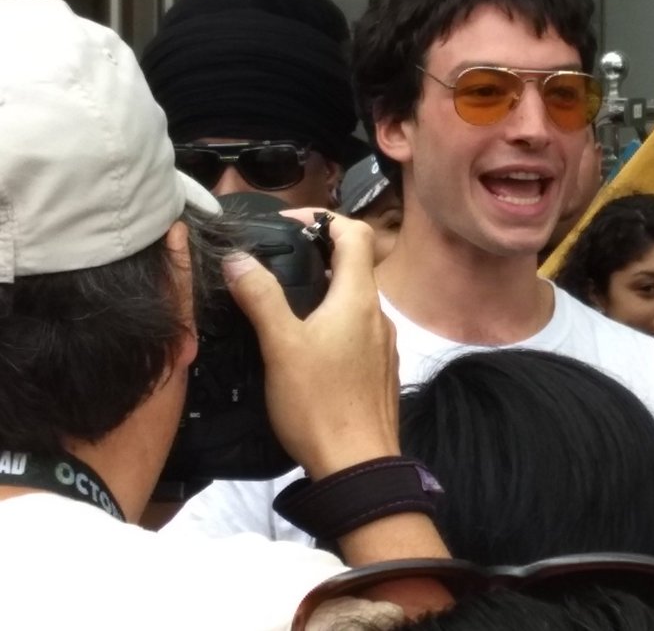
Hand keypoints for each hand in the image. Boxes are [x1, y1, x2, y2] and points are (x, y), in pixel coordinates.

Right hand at [224, 213, 399, 478]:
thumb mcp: (281, 346)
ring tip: (281, 300)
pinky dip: (332, 320)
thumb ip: (260, 298)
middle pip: (354, 265)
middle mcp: (378, 314)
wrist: (358, 465)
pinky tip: (304, 343)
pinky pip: (356, 329)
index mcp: (359, 298)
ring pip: (354, 299)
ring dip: (323, 290)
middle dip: (316, 254)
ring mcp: (382, 343)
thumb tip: (239, 259)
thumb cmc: (320, 404)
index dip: (323, 219)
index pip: (356, 234)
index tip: (288, 224)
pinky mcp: (379, 368)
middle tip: (275, 261)